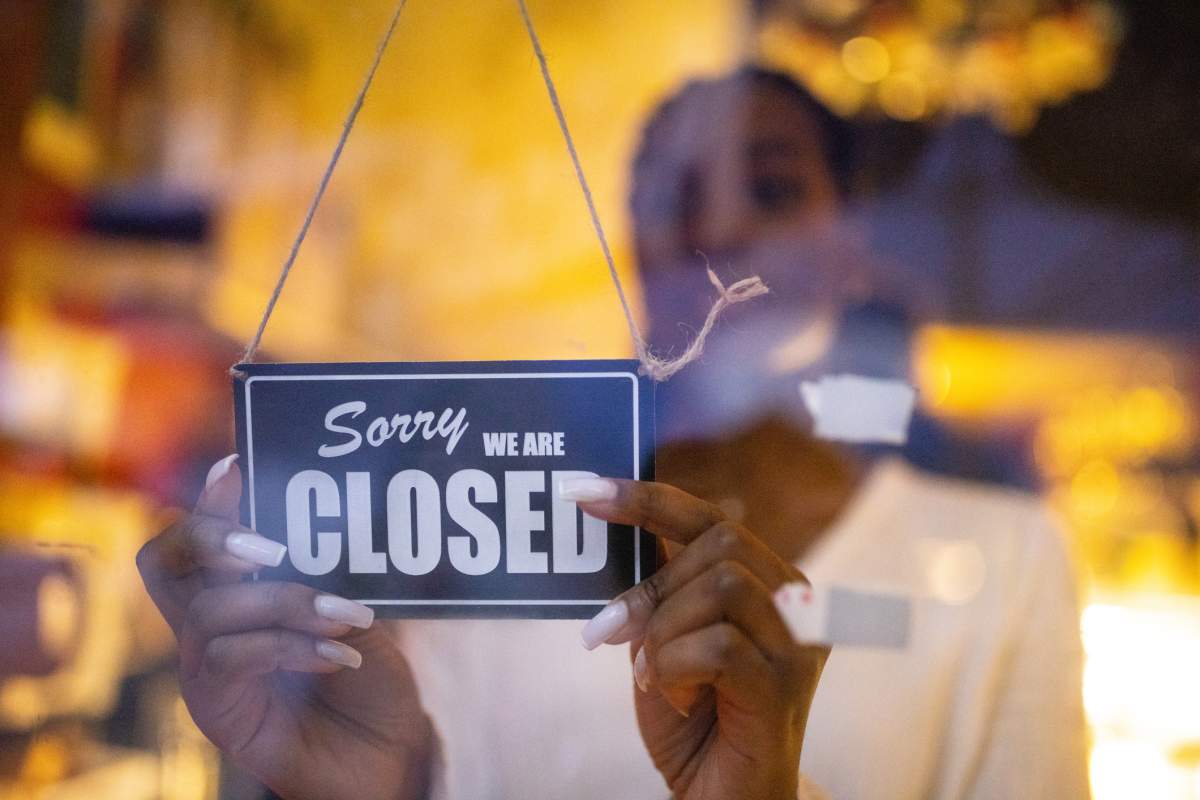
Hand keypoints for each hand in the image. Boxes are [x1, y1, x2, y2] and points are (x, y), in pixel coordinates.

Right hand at [137, 456, 431, 799]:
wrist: (388, 758)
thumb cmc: (373, 683)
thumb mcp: (358, 614)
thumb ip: (331, 573)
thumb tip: (328, 519)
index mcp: (241, 594)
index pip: (200, 537)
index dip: (209, 500)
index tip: (236, 465)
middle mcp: (209, 627)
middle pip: (163, 561)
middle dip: (211, 537)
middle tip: (271, 546)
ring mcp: (205, 669)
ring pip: (207, 609)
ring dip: (281, 601)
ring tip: (343, 615)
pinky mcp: (216, 710)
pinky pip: (230, 658)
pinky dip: (288, 646)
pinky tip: (339, 655)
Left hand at [566, 478, 827, 799]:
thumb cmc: (695, 721)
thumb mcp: (665, 640)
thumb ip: (659, 590)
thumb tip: (614, 523)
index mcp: (771, 583)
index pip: (711, 518)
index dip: (647, 497)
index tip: (582, 491)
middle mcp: (799, 604)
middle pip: (721, 542)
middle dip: (656, 585)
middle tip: (613, 632)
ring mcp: (799, 645)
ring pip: (722, 586)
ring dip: (665, 630)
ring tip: (655, 674)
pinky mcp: (784, 688)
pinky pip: (719, 646)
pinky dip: (676, 666)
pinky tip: (674, 695)